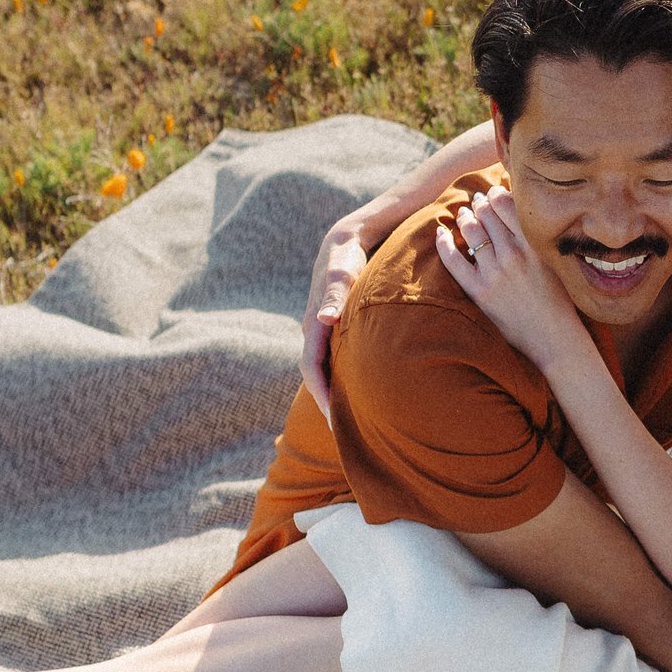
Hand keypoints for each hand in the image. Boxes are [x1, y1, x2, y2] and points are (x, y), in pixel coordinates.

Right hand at [301, 213, 370, 418]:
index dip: (322, 396)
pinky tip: (361, 388)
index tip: (335, 420)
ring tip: (354, 417)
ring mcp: (323, 329)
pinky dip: (342, 376)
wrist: (345, 240)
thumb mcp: (342, 272)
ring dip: (335, 391)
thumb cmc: (347, 257)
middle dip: (328, 402)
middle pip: (316, 375)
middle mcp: (314, 330)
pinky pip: (334, 358)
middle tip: (345, 431)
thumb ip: (335, 293)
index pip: (311, 369)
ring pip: (325, 368)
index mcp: (313, 324)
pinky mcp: (334, 326)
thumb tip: (325, 318)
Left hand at [434, 186, 599, 376]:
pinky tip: (441, 232)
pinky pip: (454, 261)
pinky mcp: (480, 292)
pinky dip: (444, 243)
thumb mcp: (554, 262)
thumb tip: (519, 215)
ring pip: (471, 232)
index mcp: (534, 244)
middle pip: (487, 215)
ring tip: (464, 214)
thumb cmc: (559, 300)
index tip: (493, 193)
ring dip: (465, 218)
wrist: (554, 338)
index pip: (507, 205)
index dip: (496, 194)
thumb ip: (537, 238)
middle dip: (480, 204)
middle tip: (477, 202)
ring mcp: (495, 273)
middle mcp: (513, 254)